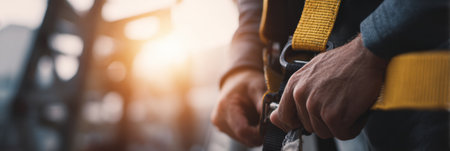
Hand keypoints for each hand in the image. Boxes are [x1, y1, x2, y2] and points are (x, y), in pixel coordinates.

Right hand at [211, 70, 265, 145]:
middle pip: (243, 137)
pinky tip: (253, 121)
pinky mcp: (223, 128)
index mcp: (226, 107)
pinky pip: (240, 137)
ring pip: (243, 140)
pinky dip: (250, 133)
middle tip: (268, 123)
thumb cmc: (247, 83)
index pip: (242, 130)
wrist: (236, 81)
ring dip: (254, 134)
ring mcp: (220, 125)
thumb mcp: (257, 88)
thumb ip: (263, 103)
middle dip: (258, 133)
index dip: (258, 133)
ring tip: (259, 119)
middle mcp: (219, 119)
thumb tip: (271, 119)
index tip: (269, 127)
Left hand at [270, 34, 387, 139]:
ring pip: (325, 132)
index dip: (298, 122)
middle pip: (309, 127)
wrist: (366, 54)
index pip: (284, 117)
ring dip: (340, 124)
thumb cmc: (343, 62)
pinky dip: (353, 126)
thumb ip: (293, 96)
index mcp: (294, 85)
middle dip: (325, 120)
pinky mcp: (333, 115)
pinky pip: (342, 134)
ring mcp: (316, 106)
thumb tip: (274, 118)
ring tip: (347, 104)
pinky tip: (356, 110)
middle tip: (339, 102)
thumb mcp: (311, 72)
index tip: (310, 119)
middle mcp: (301, 95)